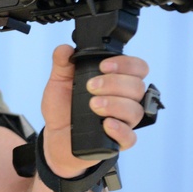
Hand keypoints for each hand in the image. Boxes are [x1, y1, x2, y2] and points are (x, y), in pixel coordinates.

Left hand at [41, 44, 148, 177]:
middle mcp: (124, 100)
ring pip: (135, 111)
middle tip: (91, 87)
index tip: (103, 66)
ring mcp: (123, 122)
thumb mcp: (59, 82)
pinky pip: (130, 138)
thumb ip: (62, 63)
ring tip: (93, 105)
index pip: (137, 68)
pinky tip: (106, 124)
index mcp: (116, 82)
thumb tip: (65, 49)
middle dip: (114, 84)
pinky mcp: (117, 142)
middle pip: (137, 87)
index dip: (126, 64)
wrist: (54, 136)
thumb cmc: (63, 108)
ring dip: (115, 104)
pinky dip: (120, 130)